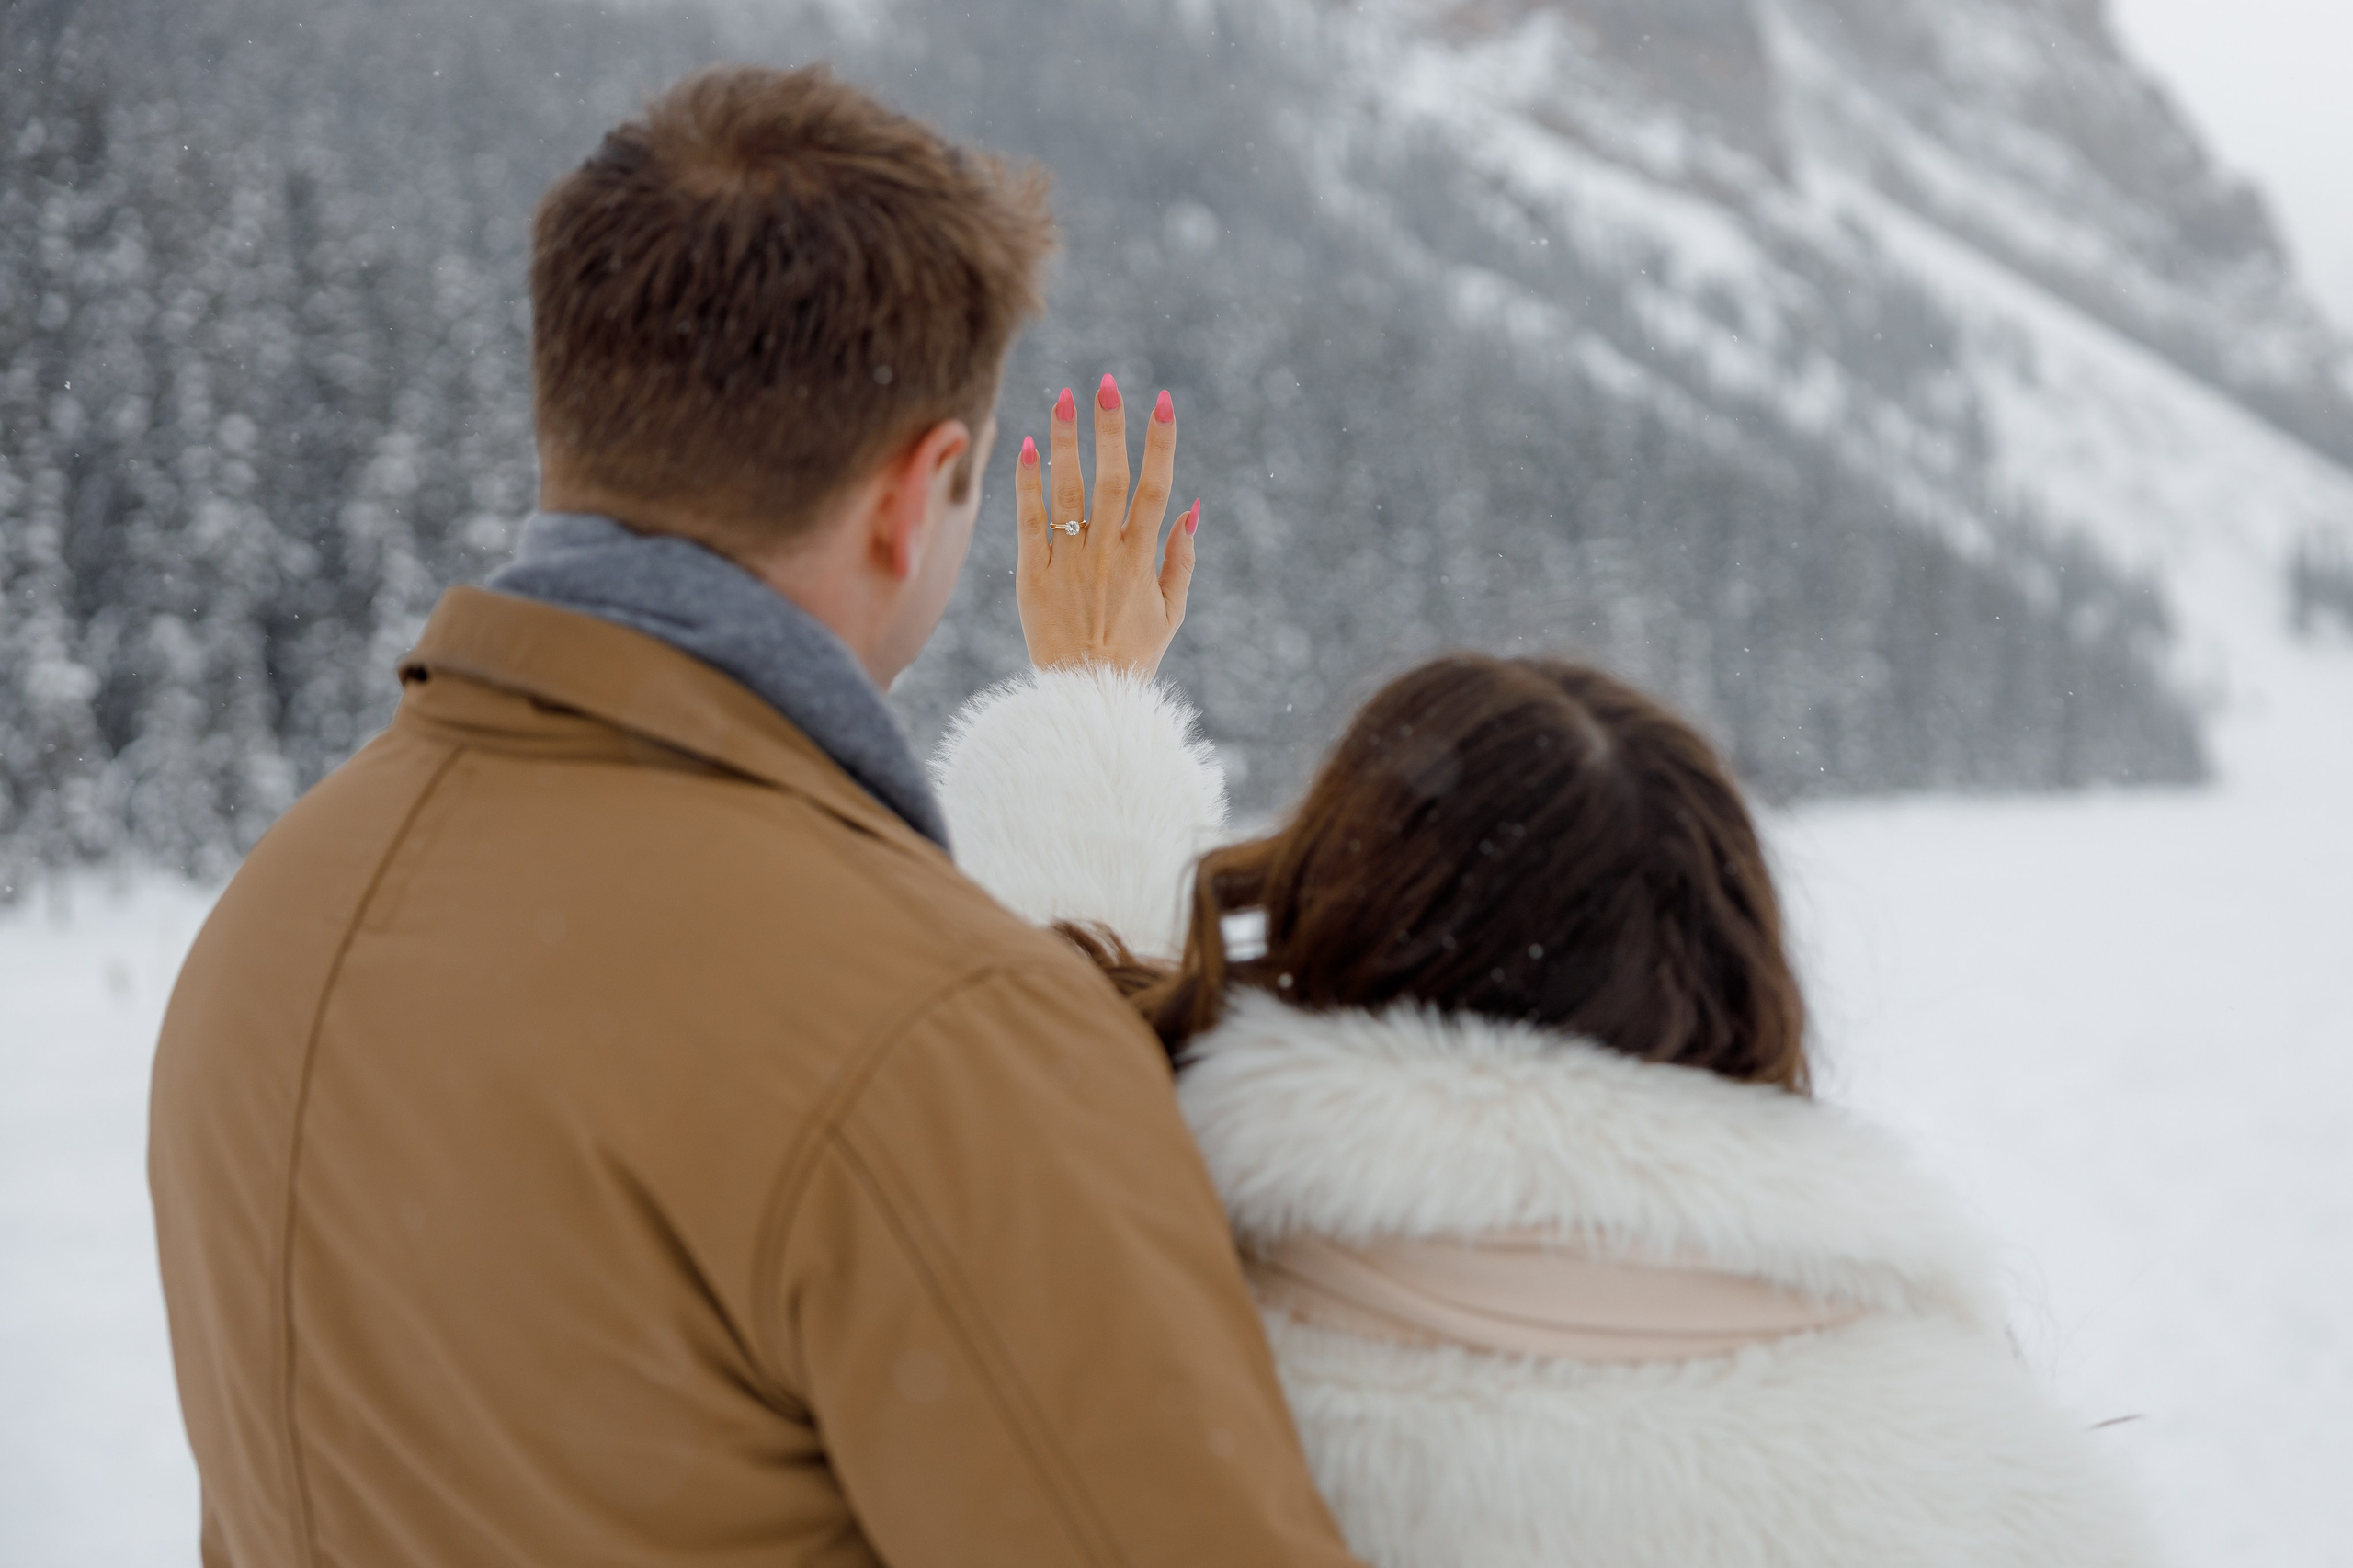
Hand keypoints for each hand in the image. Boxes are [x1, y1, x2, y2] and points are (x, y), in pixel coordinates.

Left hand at [1015, 374, 1198, 677]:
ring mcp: (1067, 562)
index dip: (1160, 442)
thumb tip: (1191, 506)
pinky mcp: (1031, 575)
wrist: (1086, 697)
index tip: (1163, 401)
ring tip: (1065, 398)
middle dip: (1110, 428)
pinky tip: (1029, 445)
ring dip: (1067, 442)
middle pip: (1112, 478)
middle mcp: (1106, 554)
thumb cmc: (1132, 656)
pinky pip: (1029, 521)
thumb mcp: (1171, 612)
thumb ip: (1181, 558)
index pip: (1156, 487)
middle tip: (1106, 384)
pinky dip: (1028, 483)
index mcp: (1142, 559)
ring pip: (1068, 491)